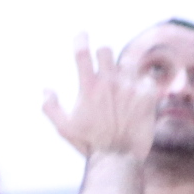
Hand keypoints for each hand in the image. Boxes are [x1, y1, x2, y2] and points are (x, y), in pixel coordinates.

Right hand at [42, 33, 157, 159]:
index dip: (80, 39)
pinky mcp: (147, 96)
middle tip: (105, 68)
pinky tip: (139, 97)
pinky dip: (144, 86)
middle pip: (106, 50)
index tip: (82, 34)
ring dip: (125, 71)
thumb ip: (51, 107)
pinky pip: (148, 79)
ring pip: (128, 62)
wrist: (118, 159)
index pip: (82, 52)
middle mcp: (109, 82)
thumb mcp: (64, 127)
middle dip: (103, 56)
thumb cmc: (90, 143)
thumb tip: (45, 89)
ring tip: (123, 87)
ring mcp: (129, 87)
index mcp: (88, 86)